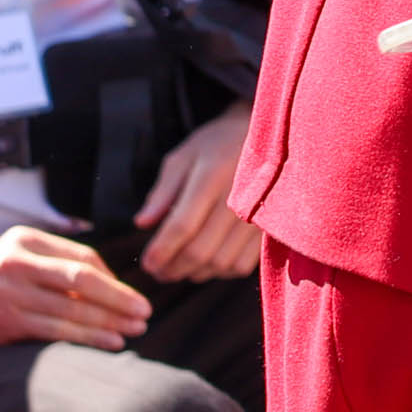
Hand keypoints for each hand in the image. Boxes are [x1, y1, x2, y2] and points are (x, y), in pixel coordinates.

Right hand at [0, 225, 152, 352]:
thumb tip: (111, 283)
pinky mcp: (2, 321)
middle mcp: (16, 261)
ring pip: (71, 308)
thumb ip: (55, 264)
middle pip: (81, 279)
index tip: (133, 297)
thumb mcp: (17, 258)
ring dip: (108, 322)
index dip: (113, 279)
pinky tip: (108, 342)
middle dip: (119, 298)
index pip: (83, 258)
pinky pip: (54, 330)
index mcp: (25, 240)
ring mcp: (7, 291)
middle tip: (145, 312)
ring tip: (134, 331)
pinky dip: (86, 337)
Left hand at [136, 104, 260, 281]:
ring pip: (220, 263)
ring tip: (180, 268)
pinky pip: (241, 265)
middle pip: (200, 251)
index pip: (181, 226)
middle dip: (173, 268)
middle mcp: (238, 199)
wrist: (269, 137)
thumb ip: (163, 191)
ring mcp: (257, 216)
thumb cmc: (217, 145)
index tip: (146, 263)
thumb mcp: (184, 157)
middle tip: (158, 272)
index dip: (160, 251)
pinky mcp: (269, 228)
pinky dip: (220, 272)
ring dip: (195, 273)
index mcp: (212, 176)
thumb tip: (141, 223)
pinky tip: (208, 263)